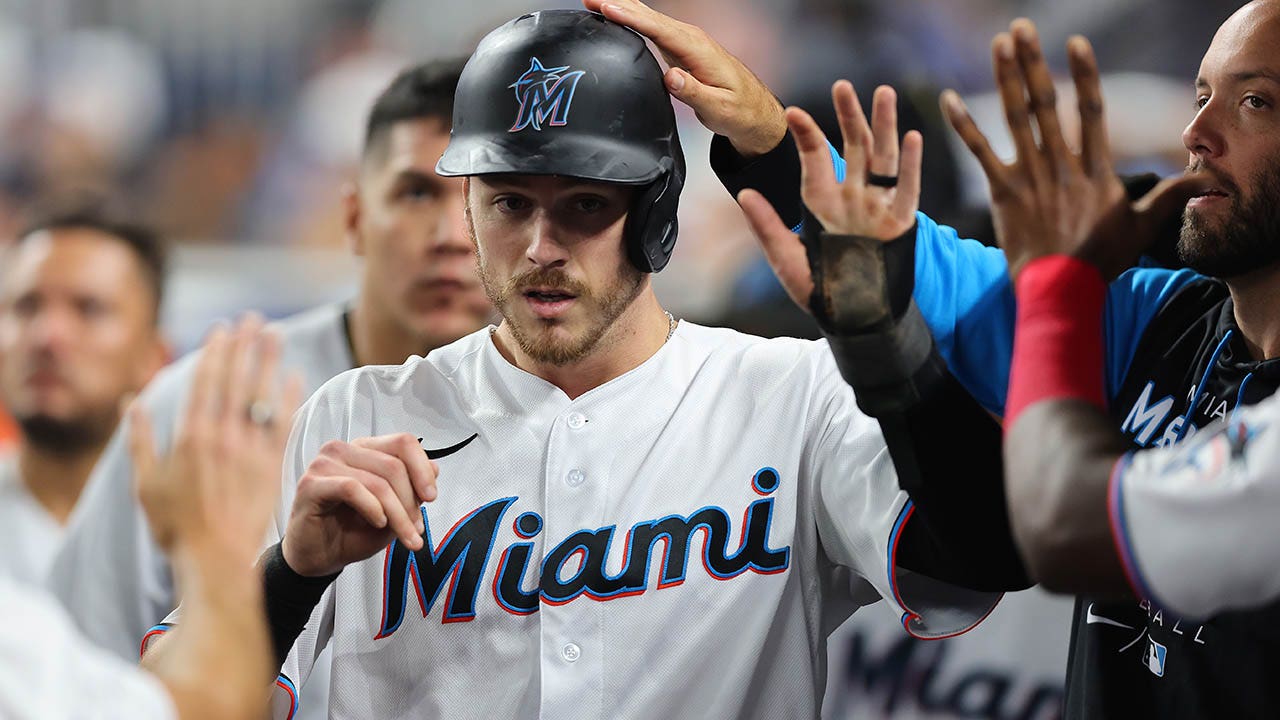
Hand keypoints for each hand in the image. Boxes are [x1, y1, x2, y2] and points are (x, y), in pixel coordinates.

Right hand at [131, 315, 301, 563]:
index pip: (205, 382)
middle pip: (234, 380)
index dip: (215, 352)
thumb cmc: (176, 526)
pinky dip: (288, 398)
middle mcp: (221, 437)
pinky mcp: (271, 465)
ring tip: (274, 333)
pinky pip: (282, 423)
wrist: (214, 559)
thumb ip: (140, 439)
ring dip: (267, 361)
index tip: (223, 328)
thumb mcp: (147, 482)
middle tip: (253, 318)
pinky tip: (294, 375)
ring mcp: (249, 450)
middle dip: (243, 346)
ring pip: (260, 394)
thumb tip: (131, 401)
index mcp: (189, 437)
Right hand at [281, 433, 438, 576]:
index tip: (431, 497)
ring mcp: (325, 464)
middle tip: (417, 530)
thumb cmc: (350, 533)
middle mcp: (343, 450)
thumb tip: (434, 468)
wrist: (318, 558)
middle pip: (394, 465)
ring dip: (398, 514)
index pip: (403, 442)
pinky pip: (352, 489)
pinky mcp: (311, 483)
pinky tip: (378, 523)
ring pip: (377, 481)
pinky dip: (372, 508)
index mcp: (364, 449)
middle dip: (411, 502)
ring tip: (405, 535)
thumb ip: (411, 489)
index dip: (422, 469)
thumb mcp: (393, 512)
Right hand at [584, 0, 785, 156]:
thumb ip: (694, 93)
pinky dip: (632, 18)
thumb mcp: (718, 108)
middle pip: (649, 16)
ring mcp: (685, 41)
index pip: (659, 29)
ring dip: (622, 8)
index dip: (631, 18)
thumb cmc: (738, 111)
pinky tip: (617, 16)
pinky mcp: (680, 47)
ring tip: (593, 2)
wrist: (753, 110)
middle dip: (619, 4)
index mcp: (697, 49)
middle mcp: (690, 39)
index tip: (607, 9)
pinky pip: (652, 27)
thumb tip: (671, 77)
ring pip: (649, 18)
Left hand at [737, 81, 922, 310]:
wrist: (853, 318)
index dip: (806, 135)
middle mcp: (851, 197)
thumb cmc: (818, 289)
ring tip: (883, 93)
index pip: (814, 158)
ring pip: (883, 157)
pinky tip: (913, 138)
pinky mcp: (900, 223)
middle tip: (841, 86)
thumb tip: (745, 194)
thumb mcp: (786, 259)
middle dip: (848, 116)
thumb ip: (768, 227)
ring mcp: (877, 207)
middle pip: (853, 147)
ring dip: (884, 126)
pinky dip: (910, 165)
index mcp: (821, 201)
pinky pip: (907, 190)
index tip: (794, 112)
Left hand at [940, 20, 1205, 281]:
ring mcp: (1030, 177)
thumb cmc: (1101, 261)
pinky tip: (948, 99)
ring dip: (1006, 78)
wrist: (1060, 291)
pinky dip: (964, 126)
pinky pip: (981, 153)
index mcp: (1094, 170)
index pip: (1090, 111)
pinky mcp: (1003, 193)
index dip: (1083, 75)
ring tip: (999, 44)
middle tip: (1022, 28)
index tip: (1074, 43)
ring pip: (1016, 118)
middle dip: (1033, 63)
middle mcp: (1061, 166)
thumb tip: (1202, 179)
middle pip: (1046, 104)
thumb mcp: (1142, 227)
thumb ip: (1168, 197)